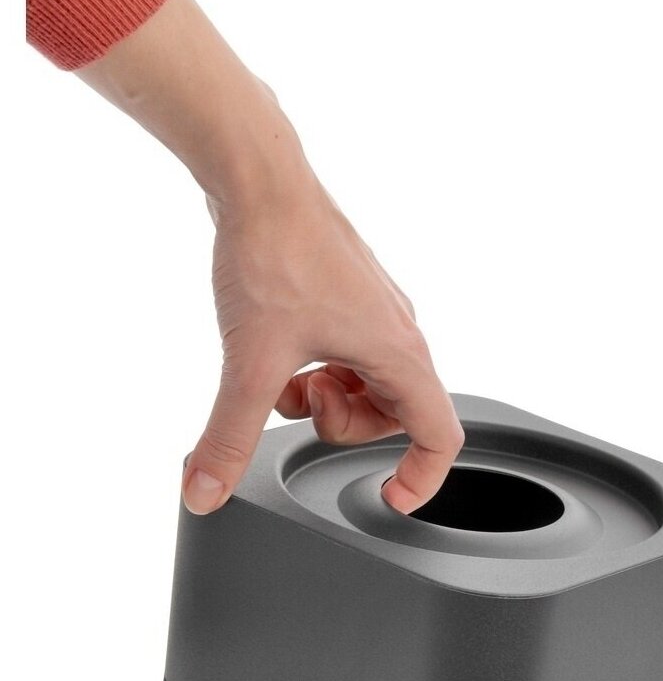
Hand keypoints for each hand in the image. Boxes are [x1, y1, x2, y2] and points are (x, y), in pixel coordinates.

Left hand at [74, 0, 463, 515]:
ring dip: (324, 394)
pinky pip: (346, 352)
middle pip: (394, 413)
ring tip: (280, 375)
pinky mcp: (347, 294)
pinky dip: (314, 365)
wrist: (259, 182)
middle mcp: (396, 329)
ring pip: (367, 382)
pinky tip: (276, 350)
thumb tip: (205, 492)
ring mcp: (373, 308)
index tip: (390, 499)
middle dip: (343, 424)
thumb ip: (227, 436)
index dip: (422, 478)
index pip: (439, 434)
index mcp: (397, 350)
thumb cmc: (275, 254)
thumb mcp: (249, 362)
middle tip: (298, 405)